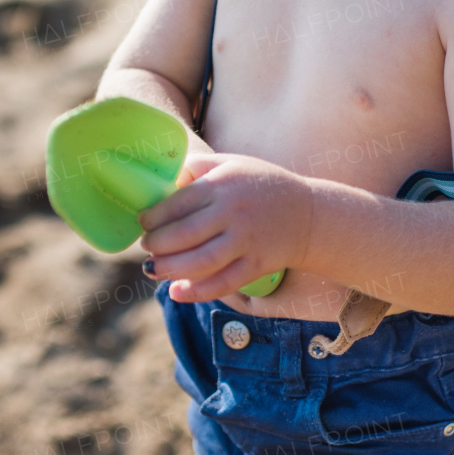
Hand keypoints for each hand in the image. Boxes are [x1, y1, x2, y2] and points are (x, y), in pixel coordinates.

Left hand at [138, 148, 311, 302]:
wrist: (309, 214)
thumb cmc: (263, 185)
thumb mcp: (232, 163)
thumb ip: (198, 166)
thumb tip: (164, 181)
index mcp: (222, 185)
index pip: (176, 204)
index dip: (152, 218)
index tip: (144, 224)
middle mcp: (233, 213)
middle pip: (183, 235)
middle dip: (156, 245)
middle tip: (147, 248)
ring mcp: (246, 241)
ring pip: (200, 262)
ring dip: (170, 269)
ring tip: (153, 269)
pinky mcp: (257, 265)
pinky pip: (223, 283)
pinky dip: (197, 291)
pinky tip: (176, 292)